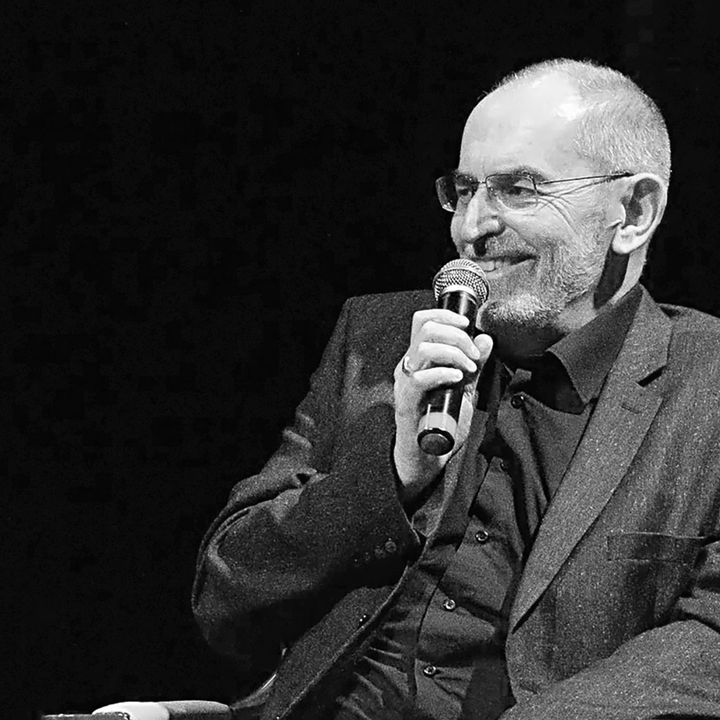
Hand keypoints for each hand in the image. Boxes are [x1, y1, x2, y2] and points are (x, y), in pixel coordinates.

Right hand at [393, 308, 492, 503]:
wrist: (428, 454)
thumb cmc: (442, 421)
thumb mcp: (464, 388)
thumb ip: (474, 365)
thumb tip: (487, 339)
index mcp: (420, 357)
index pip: (424, 320)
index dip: (446, 315)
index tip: (467, 325)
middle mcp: (409, 365)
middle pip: (427, 329)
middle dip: (458, 336)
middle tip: (474, 354)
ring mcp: (405, 381)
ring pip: (424, 349)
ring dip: (453, 354)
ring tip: (467, 369)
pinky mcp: (405, 400)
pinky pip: (420, 378)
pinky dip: (443, 373)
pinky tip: (458, 379)